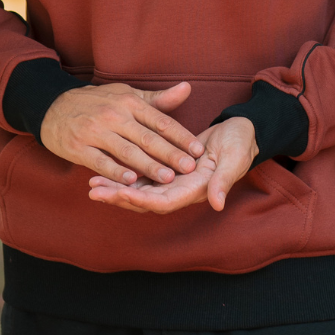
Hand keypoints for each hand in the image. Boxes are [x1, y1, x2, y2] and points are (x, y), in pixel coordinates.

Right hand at [40, 81, 204, 185]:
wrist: (53, 106)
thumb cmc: (98, 102)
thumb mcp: (126, 94)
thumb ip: (158, 99)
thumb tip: (188, 88)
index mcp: (129, 102)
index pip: (160, 120)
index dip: (181, 136)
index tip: (199, 150)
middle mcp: (114, 115)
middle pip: (147, 137)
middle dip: (170, 154)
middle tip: (189, 168)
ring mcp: (96, 131)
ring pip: (127, 151)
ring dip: (148, 166)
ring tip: (167, 178)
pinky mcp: (79, 146)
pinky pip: (101, 161)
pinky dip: (116, 172)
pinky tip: (130, 181)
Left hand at [87, 116, 256, 213]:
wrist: (242, 132)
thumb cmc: (240, 143)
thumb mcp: (235, 159)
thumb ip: (223, 180)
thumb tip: (216, 203)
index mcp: (196, 190)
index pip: (163, 201)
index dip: (141, 199)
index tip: (120, 193)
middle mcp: (181, 190)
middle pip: (145, 200)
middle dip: (119, 196)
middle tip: (94, 191)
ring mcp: (174, 181)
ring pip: (140, 189)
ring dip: (117, 188)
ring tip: (92, 184)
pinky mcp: (168, 169)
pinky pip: (143, 176)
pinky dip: (125, 175)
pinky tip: (106, 170)